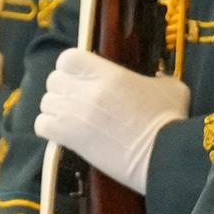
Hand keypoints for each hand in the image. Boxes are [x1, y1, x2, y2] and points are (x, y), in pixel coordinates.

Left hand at [38, 48, 188, 194]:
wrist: (163, 156)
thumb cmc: (169, 121)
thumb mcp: (172, 88)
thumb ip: (158, 78)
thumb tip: (155, 79)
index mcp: (109, 74)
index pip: (69, 58)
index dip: (71, 65)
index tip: (81, 76)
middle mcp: (87, 90)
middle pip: (53, 79)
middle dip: (62, 88)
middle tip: (76, 99)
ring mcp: (76, 114)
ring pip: (46, 102)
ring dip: (55, 109)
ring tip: (70, 118)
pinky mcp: (71, 138)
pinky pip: (42, 125)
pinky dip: (49, 127)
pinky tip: (63, 133)